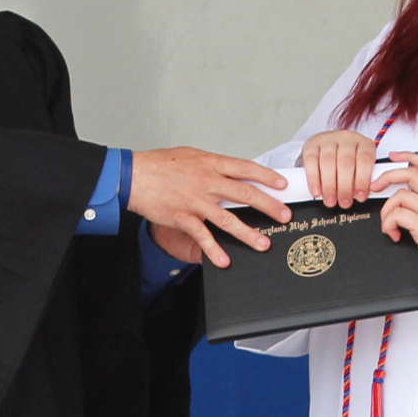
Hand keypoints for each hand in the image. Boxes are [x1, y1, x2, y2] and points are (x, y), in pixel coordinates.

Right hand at [129, 148, 290, 267]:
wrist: (133, 175)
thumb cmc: (161, 164)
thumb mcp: (192, 156)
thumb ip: (214, 165)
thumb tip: (235, 171)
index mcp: (210, 163)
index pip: (246, 168)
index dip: (267, 176)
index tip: (283, 185)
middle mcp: (206, 181)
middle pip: (245, 194)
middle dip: (268, 206)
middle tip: (284, 215)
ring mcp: (196, 201)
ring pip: (228, 219)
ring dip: (248, 233)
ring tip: (263, 243)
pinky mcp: (183, 217)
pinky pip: (203, 237)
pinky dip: (214, 250)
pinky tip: (225, 261)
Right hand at [300, 130, 377, 208]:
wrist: (328, 148)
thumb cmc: (348, 162)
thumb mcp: (360, 167)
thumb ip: (364, 178)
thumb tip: (363, 195)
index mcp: (363, 143)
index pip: (365, 159)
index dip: (363, 180)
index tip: (360, 197)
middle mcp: (346, 138)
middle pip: (345, 162)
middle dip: (345, 186)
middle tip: (344, 203)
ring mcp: (327, 139)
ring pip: (328, 162)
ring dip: (329, 185)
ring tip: (330, 201)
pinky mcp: (311, 145)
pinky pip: (311, 161)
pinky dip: (314, 179)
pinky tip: (317, 191)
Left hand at [374, 152, 417, 314]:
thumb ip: (415, 215)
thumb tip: (390, 210)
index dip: (409, 157)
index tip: (393, 156)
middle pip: (411, 173)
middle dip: (388, 175)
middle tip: (374, 186)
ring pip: (400, 195)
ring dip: (386, 210)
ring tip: (388, 226)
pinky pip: (399, 214)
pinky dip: (389, 224)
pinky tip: (393, 236)